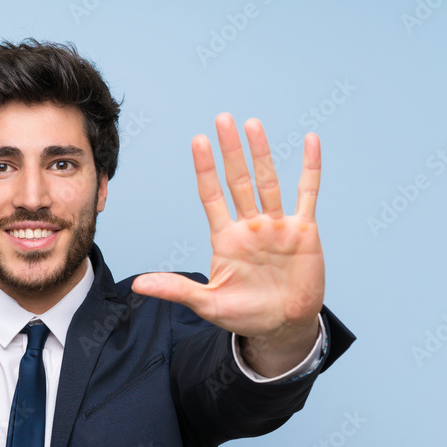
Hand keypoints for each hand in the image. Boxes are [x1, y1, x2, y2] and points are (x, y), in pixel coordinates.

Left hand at [132, 113, 323, 373]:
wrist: (282, 327)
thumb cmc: (244, 314)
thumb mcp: (207, 303)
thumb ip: (175, 290)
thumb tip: (137, 286)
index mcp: (225, 239)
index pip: (211, 196)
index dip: (205, 170)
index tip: (197, 142)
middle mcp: (249, 226)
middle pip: (238, 180)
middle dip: (229, 151)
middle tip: (222, 119)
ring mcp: (276, 226)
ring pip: (267, 181)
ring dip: (260, 153)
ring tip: (251, 124)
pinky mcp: (303, 231)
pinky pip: (308, 193)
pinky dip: (310, 168)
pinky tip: (309, 141)